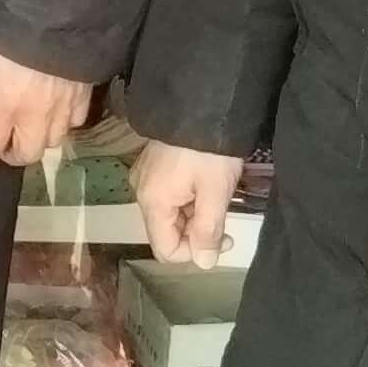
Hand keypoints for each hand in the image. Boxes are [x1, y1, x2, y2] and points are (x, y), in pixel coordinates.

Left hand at [0, 27, 90, 166]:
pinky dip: (63, 123)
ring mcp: (62, 104)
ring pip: (53, 141)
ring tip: (25, 127)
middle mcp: (34, 113)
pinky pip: (76, 121)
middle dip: (9, 154)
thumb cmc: (0, 22)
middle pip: (26, 154)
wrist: (50, 1)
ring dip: (36, 139)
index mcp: (2, 105)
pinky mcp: (83, 90)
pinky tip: (52, 111)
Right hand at [134, 141, 248, 264]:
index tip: (224, 237)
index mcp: (153, 202)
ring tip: (218, 196)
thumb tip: (204, 264)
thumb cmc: (209, 150)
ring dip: (194, 215)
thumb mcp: (215, 192)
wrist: (202, 102)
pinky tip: (206, 184)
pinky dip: (189, 199)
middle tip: (225, 218)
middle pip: (167, 232)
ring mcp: (146, 176)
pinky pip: (169, 195)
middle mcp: (142, 192)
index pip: (166, 250)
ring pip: (170, 214)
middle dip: (196, 234)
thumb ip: (208, 231)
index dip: (195, 253)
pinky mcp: (154, 165)